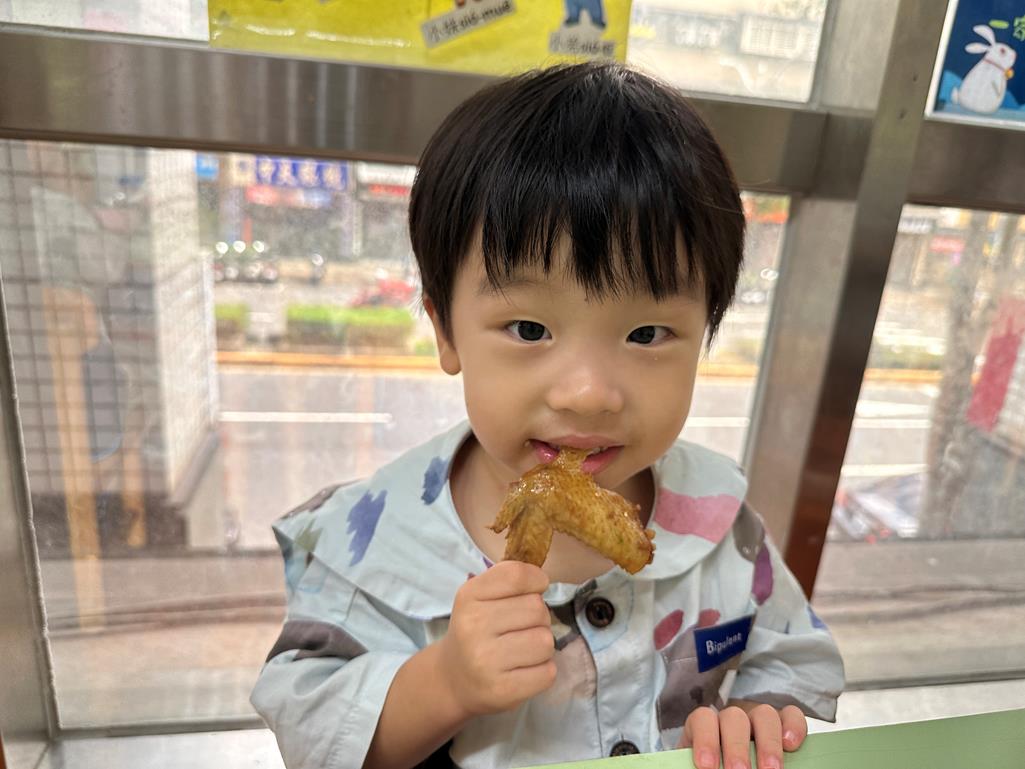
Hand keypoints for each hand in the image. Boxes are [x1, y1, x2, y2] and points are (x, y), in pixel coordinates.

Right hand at [437, 561, 556, 716]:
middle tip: (521, 628)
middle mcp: (474, 627)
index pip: (517, 575)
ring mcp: (486, 662)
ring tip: (523, 650)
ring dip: (542, 645)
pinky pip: (548, 672)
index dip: (536, 579)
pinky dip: (543, 670)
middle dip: (538, 618)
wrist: (452, 679)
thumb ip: (508, 581)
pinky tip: (523, 670)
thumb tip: (541, 578)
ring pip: (546, 641)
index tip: (535, 589)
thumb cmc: (475, 631)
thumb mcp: (478, 597)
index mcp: (469, 597)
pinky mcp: (503, 691)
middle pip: (537, 609)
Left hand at [680, 701, 807, 768]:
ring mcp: (759, 719)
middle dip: (737, 747)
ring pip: (764, 714)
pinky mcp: (784, 724)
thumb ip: (711, 764)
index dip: (705, 739)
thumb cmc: (717, 764)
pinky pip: (791, 715)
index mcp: (707, 727)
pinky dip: (794, 727)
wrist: (732, 763)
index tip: (707, 765)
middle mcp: (733, 719)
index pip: (703, 719)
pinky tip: (792, 746)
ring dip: (768, 742)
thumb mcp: (707, 765)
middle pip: (734, 718)